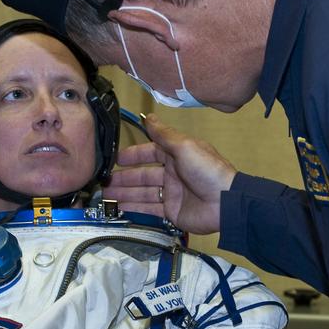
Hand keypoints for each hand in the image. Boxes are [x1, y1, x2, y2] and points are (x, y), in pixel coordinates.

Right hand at [104, 114, 236, 234]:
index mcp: (176, 155)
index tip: (116, 159)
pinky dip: (133, 208)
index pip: (150, 153)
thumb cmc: (206, 170)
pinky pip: (148, 208)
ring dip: (124, 192)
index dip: (133, 155)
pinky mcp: (171, 212)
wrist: (225, 203)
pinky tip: (118, 207)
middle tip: (103, 181)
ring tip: (105, 194)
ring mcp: (171, 194)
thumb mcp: (184, 146)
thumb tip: (147, 116)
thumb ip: (164, 134)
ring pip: (142, 192)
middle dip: (124, 177)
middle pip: (143, 174)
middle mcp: (172, 173)